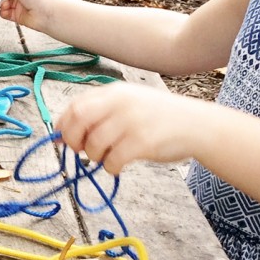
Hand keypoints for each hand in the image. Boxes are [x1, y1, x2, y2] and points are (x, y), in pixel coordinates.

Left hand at [55, 82, 207, 174]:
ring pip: (94, 144)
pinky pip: (113, 160)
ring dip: (94, 156)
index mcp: (115, 92)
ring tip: (107, 157)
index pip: (76, 105)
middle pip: (79, 120)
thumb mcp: (130, 103)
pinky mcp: (142, 142)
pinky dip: (110, 167)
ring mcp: (132, 121)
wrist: (198, 126)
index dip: (63, 124)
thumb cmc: (160, 118)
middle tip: (80, 150)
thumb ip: (100, 113)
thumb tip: (62, 134)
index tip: (61, 138)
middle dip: (72, 139)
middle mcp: (121, 102)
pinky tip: (118, 165)